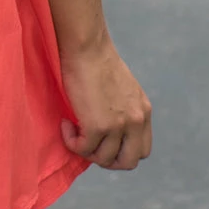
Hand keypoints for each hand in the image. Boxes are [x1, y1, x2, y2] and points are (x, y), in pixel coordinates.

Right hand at [59, 34, 151, 170]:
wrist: (86, 47)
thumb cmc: (96, 59)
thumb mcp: (121, 88)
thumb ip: (122, 108)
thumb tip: (107, 128)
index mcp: (143, 111)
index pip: (143, 149)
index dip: (122, 151)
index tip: (103, 141)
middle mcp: (136, 121)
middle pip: (129, 162)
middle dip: (107, 160)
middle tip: (89, 144)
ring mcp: (119, 125)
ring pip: (103, 159)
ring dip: (85, 150)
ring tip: (73, 128)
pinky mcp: (98, 126)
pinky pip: (83, 149)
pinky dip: (71, 141)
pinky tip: (65, 124)